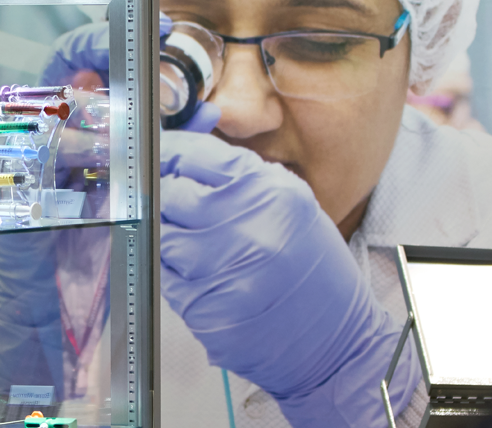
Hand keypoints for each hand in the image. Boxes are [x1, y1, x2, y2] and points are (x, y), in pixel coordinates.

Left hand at [160, 131, 416, 425]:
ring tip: (193, 245)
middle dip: (161, 195)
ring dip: (166, 236)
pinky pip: (164, 276)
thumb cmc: (314, 275)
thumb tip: (186, 156)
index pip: (194, 155)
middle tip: (169, 203)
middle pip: (168, 193)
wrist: (337, 342)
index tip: (160, 158)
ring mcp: (221, 267)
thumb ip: (241, 178)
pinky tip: (200, 276)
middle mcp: (245, 225)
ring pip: (160, 235)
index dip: (169, 155)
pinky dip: (172, 272)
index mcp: (270, 193)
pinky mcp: (203, 305)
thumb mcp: (293, 208)